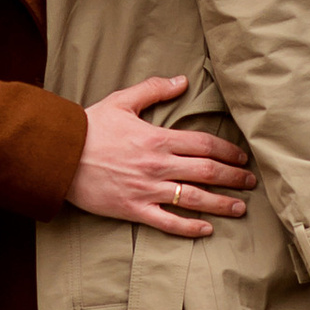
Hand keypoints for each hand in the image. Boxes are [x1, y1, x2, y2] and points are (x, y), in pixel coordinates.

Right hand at [67, 77, 255, 234]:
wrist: (58, 155)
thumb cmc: (89, 127)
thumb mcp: (122, 101)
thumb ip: (154, 89)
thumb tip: (182, 80)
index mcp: (157, 138)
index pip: (204, 145)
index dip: (228, 151)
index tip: (242, 157)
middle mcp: (157, 166)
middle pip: (207, 172)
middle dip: (233, 178)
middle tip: (251, 183)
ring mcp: (147, 190)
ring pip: (194, 199)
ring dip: (221, 204)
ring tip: (240, 208)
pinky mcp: (133, 209)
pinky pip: (167, 222)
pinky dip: (189, 228)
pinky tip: (206, 230)